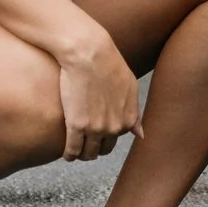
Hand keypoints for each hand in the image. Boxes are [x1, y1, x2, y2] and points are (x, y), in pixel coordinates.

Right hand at [53, 27, 142, 161]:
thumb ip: (135, 113)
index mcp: (127, 120)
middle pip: (101, 150)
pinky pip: (72, 150)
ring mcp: (95, 129)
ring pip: (87, 154)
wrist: (89, 52)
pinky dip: (68, 154)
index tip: (94, 133)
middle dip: (92, 148)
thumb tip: (141, 134)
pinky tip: (66, 152)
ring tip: (74, 147)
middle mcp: (114, 128)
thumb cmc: (109, 64)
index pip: (114, 141)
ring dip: (80, 154)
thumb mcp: (130, 87)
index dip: (103, 138)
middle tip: (82, 141)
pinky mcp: (76, 125)